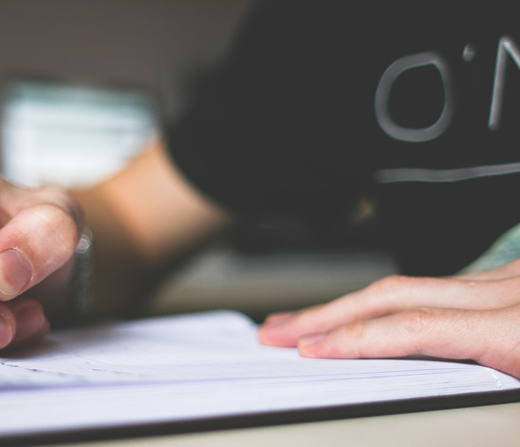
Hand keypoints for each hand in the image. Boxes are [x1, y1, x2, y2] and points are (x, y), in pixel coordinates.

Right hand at [258, 260, 519, 377]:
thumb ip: (495, 392)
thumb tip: (418, 386)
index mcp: (519, 330)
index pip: (414, 328)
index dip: (353, 338)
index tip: (307, 350)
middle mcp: (509, 293)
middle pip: (394, 294)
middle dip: (326, 313)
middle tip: (277, 330)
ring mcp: (509, 279)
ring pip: (408, 284)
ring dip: (350, 304)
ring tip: (306, 322)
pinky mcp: (511, 278)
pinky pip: (437, 285)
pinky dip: (391, 300)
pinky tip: (366, 312)